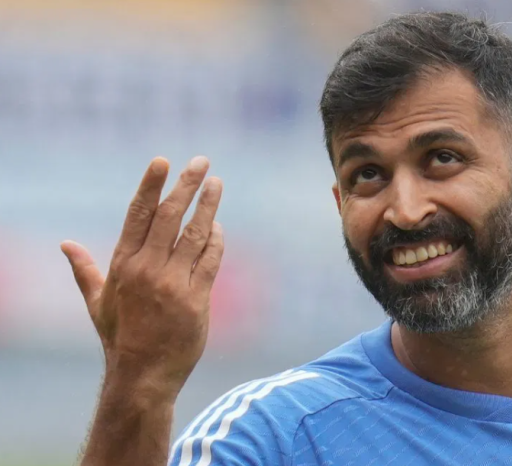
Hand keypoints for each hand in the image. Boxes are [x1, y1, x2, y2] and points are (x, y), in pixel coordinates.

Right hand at [61, 156, 223, 399]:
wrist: (143, 373)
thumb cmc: (119, 336)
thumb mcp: (97, 301)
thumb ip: (84, 270)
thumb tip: (65, 245)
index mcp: (123, 265)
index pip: (137, 215)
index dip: (151, 186)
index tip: (162, 161)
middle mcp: (147, 269)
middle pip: (169, 217)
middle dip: (186, 186)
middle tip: (201, 162)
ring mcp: (173, 283)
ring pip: (195, 234)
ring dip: (208, 206)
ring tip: (216, 184)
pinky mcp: (197, 299)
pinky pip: (211, 260)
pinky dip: (216, 240)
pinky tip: (218, 227)